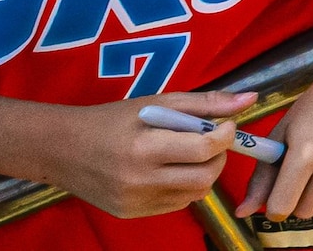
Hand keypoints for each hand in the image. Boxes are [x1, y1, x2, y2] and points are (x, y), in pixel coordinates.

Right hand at [33, 100, 231, 222]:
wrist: (61, 149)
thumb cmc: (111, 119)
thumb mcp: (156, 103)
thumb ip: (205, 103)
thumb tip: (250, 99)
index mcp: (144, 147)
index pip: (203, 148)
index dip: (225, 136)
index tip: (227, 125)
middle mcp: (138, 180)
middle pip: (204, 177)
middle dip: (218, 158)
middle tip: (212, 142)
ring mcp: (133, 201)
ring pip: (194, 194)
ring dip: (204, 173)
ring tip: (190, 154)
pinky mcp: (130, 214)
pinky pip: (175, 204)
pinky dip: (184, 187)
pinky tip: (171, 169)